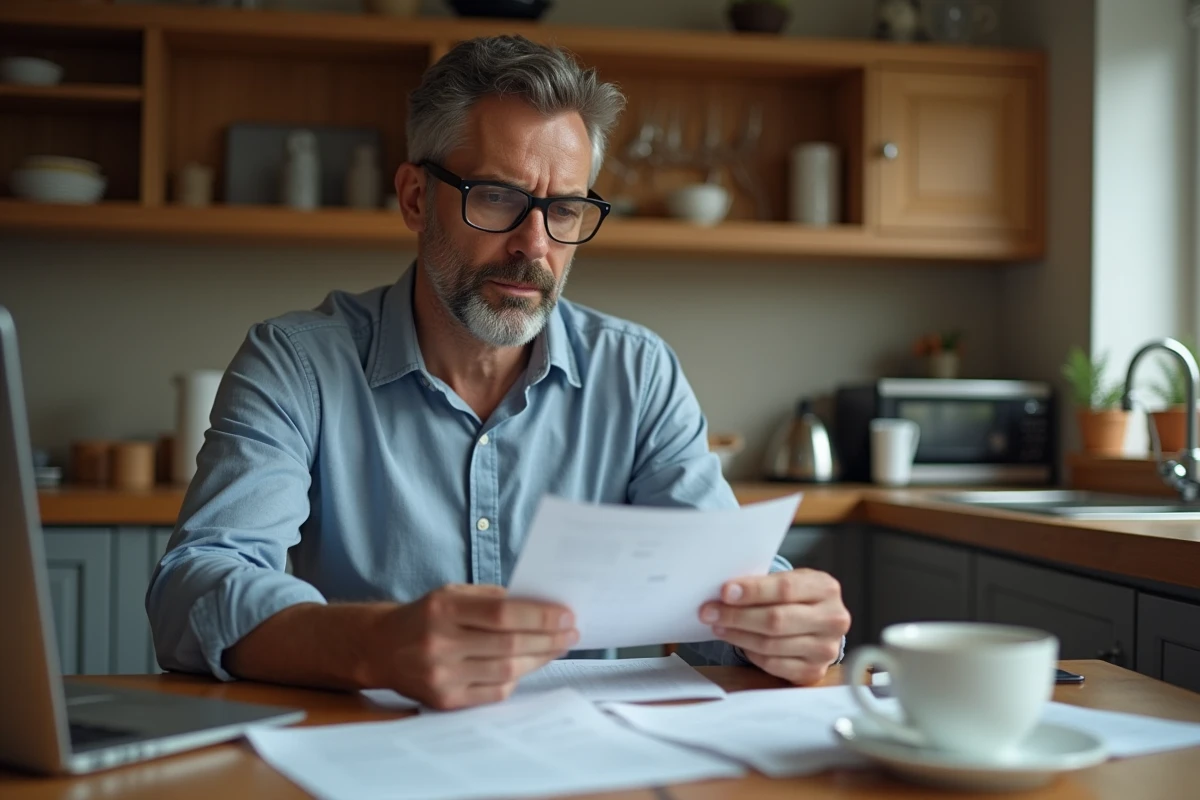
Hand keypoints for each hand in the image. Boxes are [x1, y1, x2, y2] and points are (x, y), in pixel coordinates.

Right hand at [369, 584, 577, 709]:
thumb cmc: (427, 615)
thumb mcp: (453, 593)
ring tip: (558, 647)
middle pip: (509, 644)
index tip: (567, 615)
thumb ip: (494, 598)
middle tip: (572, 632)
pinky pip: (494, 693)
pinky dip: (517, 679)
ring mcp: (441, 676)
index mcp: (443, 608)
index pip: (502, 614)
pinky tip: (529, 665)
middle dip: (548, 639)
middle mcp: (439, 643)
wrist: (382, 648)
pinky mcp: (444, 701)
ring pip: (506, 671)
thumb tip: (543, 607)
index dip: (540, 617)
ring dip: (539, 659)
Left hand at [699, 569, 849, 684]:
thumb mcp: (790, 581)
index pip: (785, 589)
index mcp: (826, 588)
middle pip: (777, 620)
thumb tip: (725, 593)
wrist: (820, 623)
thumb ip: (765, 585)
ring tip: (718, 626)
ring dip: (738, 635)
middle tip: (710, 612)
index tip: (725, 592)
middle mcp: (833, 620)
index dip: (753, 591)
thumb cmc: (798, 598)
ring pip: (771, 644)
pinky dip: (751, 653)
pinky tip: (739, 641)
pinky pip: (773, 664)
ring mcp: (825, 649)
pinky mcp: (814, 671)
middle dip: (737, 616)